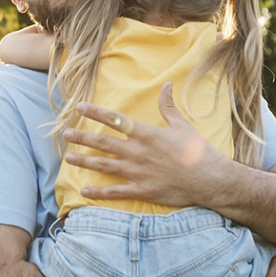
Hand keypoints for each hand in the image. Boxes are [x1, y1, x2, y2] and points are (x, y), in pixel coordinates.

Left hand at [63, 82, 231, 206]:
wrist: (210, 180)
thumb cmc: (198, 152)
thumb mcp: (182, 126)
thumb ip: (168, 106)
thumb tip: (167, 85)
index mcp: (146, 134)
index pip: (115, 120)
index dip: (95, 113)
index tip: (79, 107)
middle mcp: (137, 152)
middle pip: (103, 143)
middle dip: (82, 137)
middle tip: (66, 134)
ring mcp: (138, 173)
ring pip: (104, 165)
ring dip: (84, 161)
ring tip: (68, 157)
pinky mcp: (142, 190)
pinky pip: (115, 191)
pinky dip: (98, 192)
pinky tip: (83, 191)